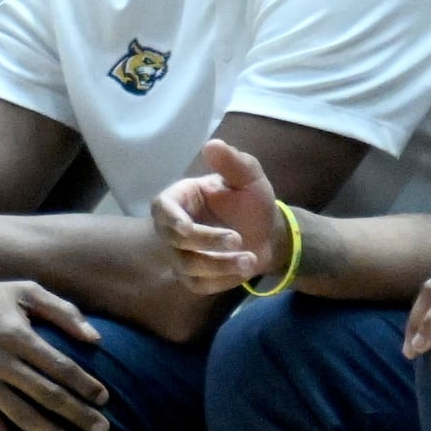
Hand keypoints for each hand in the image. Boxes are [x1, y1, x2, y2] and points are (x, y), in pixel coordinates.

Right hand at [153, 138, 283, 296]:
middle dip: (207, 242)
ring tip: (250, 260)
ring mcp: (181, 254)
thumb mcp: (248, 177)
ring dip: (219, 266)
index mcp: (181, 198)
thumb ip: (232, 162)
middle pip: (175, 240)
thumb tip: (211, 145)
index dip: (170, 219)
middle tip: (238, 239)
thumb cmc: (252, 201)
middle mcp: (174, 228)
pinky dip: (221, 281)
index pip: (162, 208)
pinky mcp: (193, 277)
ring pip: (188, 266)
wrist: (268, 234)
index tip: (187, 228)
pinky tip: (243, 270)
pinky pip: (199, 285)